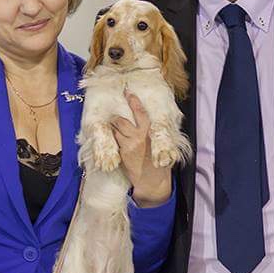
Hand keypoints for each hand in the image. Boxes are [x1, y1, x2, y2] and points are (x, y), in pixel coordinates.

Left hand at [111, 91, 170, 206]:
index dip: (134, 101)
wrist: (152, 180)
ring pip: (116, 129)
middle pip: (122, 120)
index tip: (128, 92)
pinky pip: (114, 140)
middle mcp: (140, 136)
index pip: (141, 113)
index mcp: (151, 131)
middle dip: (117, 115)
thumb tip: (150, 119)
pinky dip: (112, 137)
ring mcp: (130, 144)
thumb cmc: (159, 161)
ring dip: (113, 126)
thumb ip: (153, 131)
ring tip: (113, 125)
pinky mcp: (123, 153)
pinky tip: (113, 137)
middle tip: (114, 112)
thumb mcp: (160, 143)